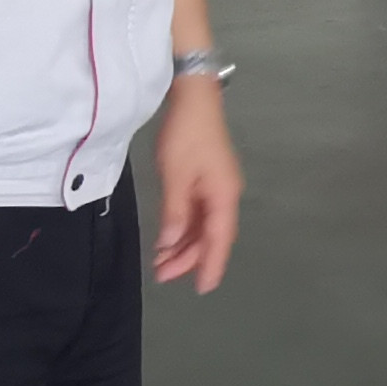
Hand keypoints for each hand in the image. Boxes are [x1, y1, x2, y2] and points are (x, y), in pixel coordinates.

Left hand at [150, 79, 241, 292]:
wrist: (193, 97)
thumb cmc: (185, 135)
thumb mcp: (175, 175)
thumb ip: (175, 212)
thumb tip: (171, 243)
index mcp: (224, 195)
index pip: (219, 239)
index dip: (211, 265)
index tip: (202, 288)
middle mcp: (225, 195)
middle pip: (211, 236)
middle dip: (189, 258)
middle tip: (162, 275)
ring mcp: (217, 187)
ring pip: (203, 226)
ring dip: (184, 245)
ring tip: (161, 262)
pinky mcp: (206, 180)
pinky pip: (197, 213)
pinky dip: (183, 228)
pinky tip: (168, 238)